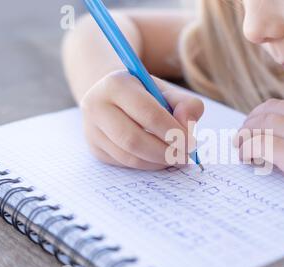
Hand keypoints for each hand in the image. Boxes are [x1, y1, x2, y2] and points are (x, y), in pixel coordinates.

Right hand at [80, 70, 203, 170]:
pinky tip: (160, 159)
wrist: (116, 98)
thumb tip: (186, 127)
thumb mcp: (168, 91)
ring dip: (158, 162)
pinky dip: (147, 165)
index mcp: (116, 84)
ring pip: (128, 156)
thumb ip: (187, 105)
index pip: (149, 113)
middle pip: (134, 139)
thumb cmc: (147, 95)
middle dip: (165, 152)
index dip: (173, 132)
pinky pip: (124, 164)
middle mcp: (96, 105)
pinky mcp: (95, 148)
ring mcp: (92, 129)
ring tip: (176, 158)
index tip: (191, 143)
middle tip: (185, 156)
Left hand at [234, 95, 283, 199]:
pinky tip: (243, 156)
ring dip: (245, 134)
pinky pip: (258, 146)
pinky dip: (246, 149)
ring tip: (238, 145)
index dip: (273, 110)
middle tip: (245, 131)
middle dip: (253, 119)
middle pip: (270, 110)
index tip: (266, 118)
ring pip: (260, 125)